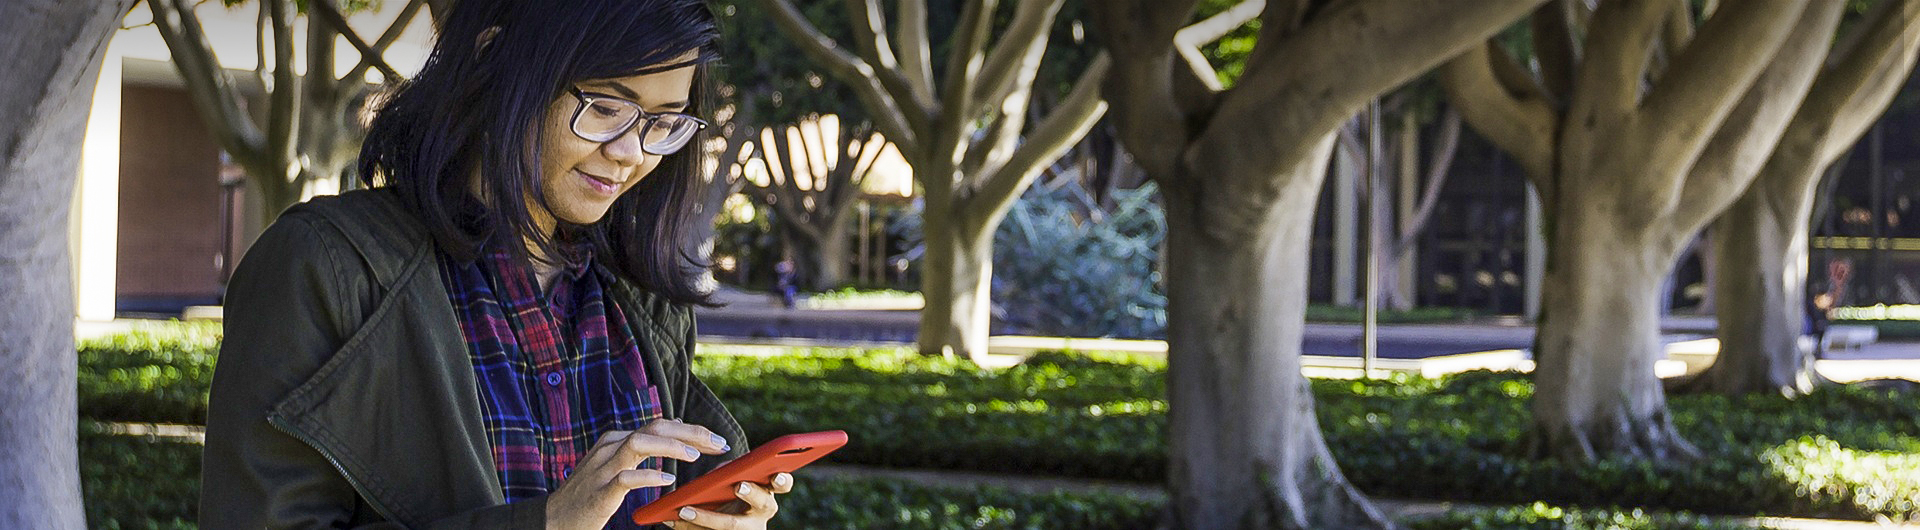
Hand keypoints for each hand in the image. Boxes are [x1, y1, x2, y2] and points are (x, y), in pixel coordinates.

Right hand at [545, 420, 731, 529]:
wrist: (554, 519)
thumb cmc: (590, 493)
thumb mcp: (617, 463)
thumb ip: (643, 446)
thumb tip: (676, 427)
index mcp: (617, 439)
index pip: (660, 424)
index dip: (692, 429)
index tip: (717, 441)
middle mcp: (610, 447)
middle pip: (654, 427)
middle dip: (691, 432)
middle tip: (718, 444)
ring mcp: (603, 468)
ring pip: (639, 443)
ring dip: (671, 446)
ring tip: (696, 455)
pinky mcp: (600, 491)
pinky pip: (626, 478)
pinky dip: (649, 476)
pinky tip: (668, 480)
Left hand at [662, 472, 792, 529]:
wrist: (715, 524)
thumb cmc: (724, 491)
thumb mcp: (729, 479)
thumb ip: (728, 470)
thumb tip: (711, 457)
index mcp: (767, 490)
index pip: (782, 484)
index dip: (783, 480)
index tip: (777, 474)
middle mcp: (761, 513)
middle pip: (763, 504)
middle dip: (752, 493)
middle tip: (739, 485)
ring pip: (732, 525)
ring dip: (707, 517)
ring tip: (685, 510)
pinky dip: (688, 527)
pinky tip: (670, 520)